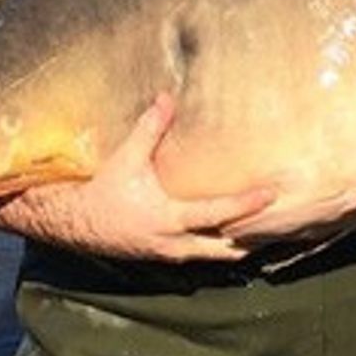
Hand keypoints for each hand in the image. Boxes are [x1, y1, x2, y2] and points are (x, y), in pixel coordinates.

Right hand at [0, 93, 275, 260]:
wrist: (71, 223)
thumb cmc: (100, 191)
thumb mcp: (126, 158)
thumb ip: (149, 129)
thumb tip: (167, 97)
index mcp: (169, 219)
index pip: (219, 215)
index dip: (248, 204)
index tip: (274, 194)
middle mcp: (174, 243)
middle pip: (226, 249)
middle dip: (255, 239)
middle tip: (284, 227)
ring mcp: (168, 255)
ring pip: (214, 258)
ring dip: (238, 247)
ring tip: (266, 235)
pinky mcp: (162, 257)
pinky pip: (198, 257)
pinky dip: (218, 249)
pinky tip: (231, 239)